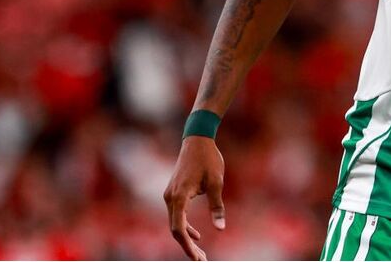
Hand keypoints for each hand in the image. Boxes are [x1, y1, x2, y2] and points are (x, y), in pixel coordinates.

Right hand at [164, 136, 225, 260]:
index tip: (197, 258)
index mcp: (179, 196)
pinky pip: (177, 215)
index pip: (179, 228)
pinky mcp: (173, 193)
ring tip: (200, 253)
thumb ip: (217, 206)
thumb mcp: (216, 182)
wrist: (197, 139)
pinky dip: (185, 227)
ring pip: (175, 223)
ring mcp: (170, 195)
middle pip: (175, 229)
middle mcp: (170, 197)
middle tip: (202, 260)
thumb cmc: (208, 159)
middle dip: (187, 246)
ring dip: (187, 238)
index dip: (187, 246)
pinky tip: (198, 235)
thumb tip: (220, 228)